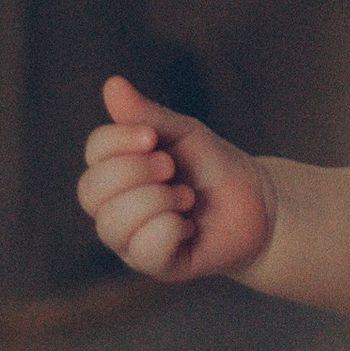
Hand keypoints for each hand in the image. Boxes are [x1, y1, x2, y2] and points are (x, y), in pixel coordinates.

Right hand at [78, 74, 272, 283]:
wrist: (259, 204)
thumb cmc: (215, 166)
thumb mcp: (183, 134)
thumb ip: (147, 115)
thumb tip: (112, 84)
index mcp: (118, 171)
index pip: (95, 153)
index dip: (119, 141)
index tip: (154, 138)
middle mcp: (114, 208)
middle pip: (90, 191)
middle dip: (134, 172)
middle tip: (171, 168)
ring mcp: (131, 240)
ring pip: (112, 224)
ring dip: (156, 201)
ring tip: (185, 197)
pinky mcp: (155, 266)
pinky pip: (144, 250)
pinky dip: (170, 229)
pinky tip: (189, 225)